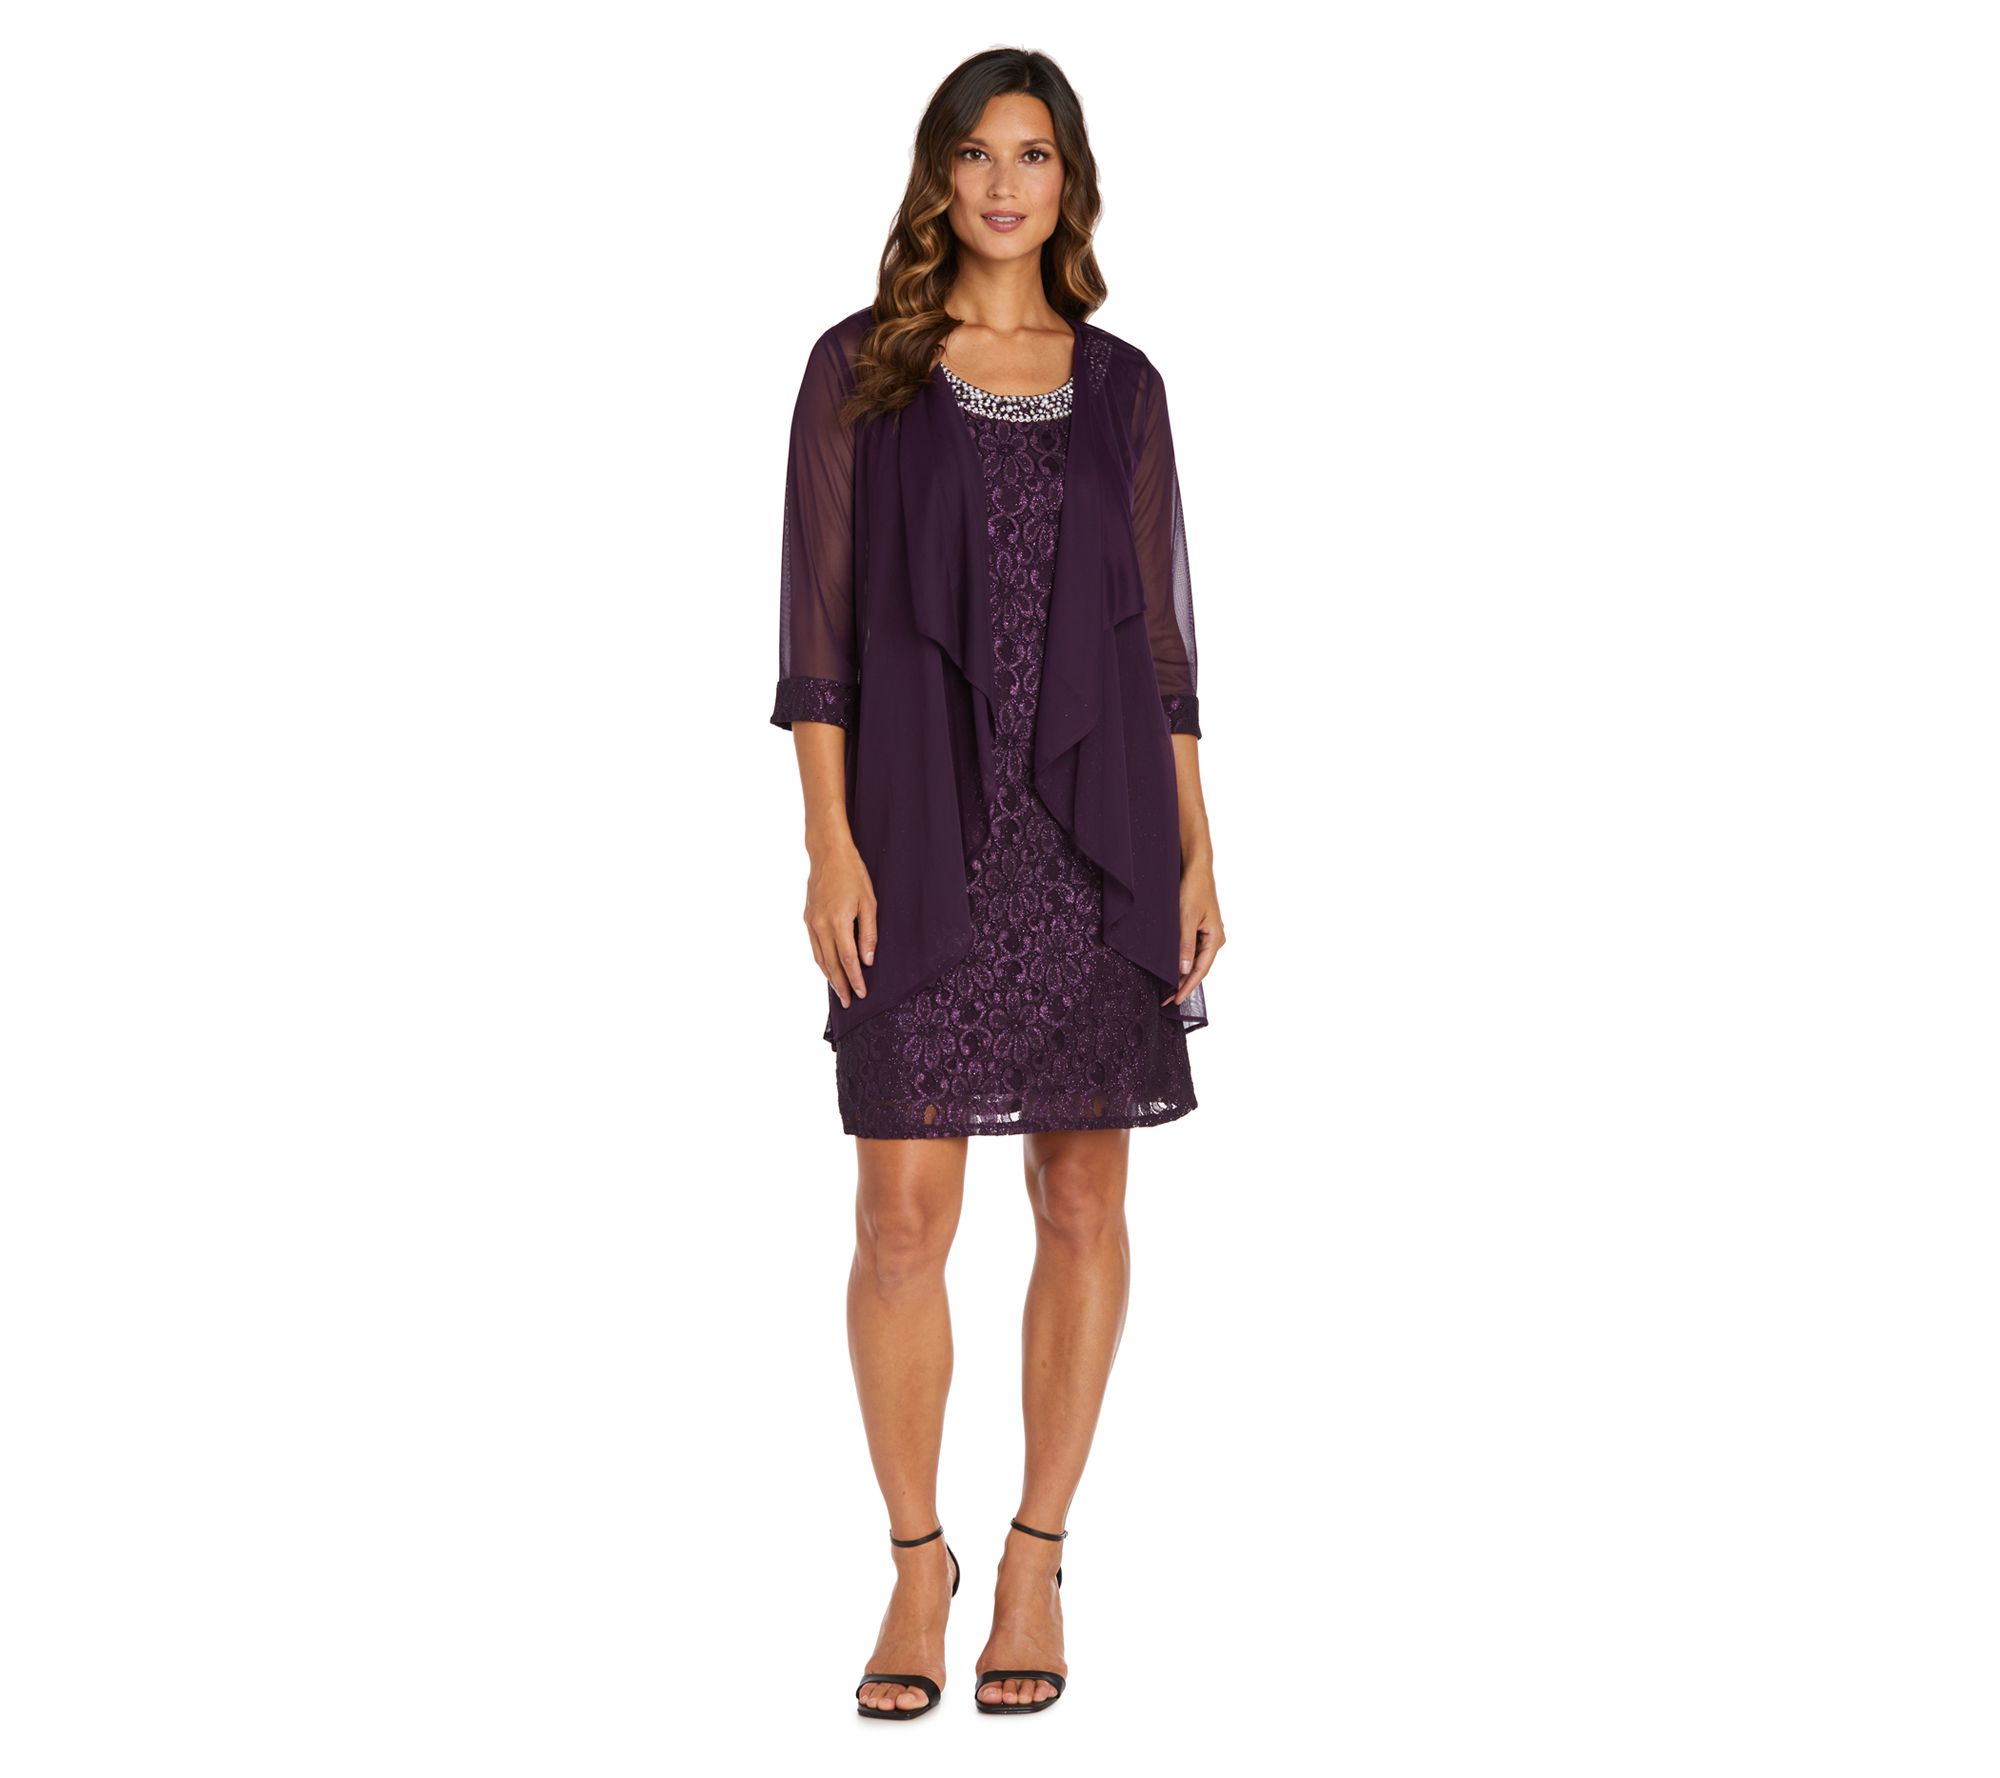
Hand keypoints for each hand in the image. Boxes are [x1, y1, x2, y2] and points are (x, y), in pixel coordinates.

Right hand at [804, 839, 876, 1008]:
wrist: (828, 855)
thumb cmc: (853, 875)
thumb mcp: (869, 903)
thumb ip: (868, 933)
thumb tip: (868, 960)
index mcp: (838, 922)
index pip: (848, 960)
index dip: (855, 980)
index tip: (862, 993)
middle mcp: (821, 926)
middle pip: (831, 964)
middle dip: (841, 985)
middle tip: (848, 1003)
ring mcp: (811, 923)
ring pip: (820, 958)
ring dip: (829, 977)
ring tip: (838, 991)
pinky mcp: (807, 919)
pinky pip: (814, 947)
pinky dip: (821, 961)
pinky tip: (828, 969)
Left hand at [1165, 856, 1222, 1007]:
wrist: (1196, 868)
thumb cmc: (1193, 889)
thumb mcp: (1186, 919)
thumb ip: (1185, 946)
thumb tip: (1184, 970)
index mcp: (1215, 938)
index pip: (1201, 970)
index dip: (1188, 987)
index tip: (1176, 1000)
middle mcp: (1215, 939)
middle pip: (1199, 968)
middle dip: (1184, 984)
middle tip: (1167, 999)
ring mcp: (1208, 934)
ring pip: (1195, 960)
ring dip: (1183, 974)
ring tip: (1167, 988)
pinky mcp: (1200, 929)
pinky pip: (1192, 950)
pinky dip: (1183, 961)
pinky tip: (1172, 968)